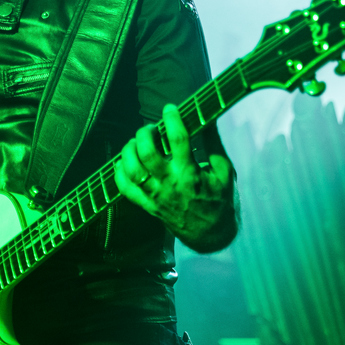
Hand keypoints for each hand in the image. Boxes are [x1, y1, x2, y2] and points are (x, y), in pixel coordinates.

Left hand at [114, 103, 234, 248]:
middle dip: (145, 133)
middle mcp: (170, 185)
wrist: (211, 236)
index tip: (170, 108)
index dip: (172, 120)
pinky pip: (125, 189)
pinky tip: (123, 161)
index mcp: (191, 175)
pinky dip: (118, 173)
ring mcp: (156, 197)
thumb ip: (214, 144)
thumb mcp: (225, 172)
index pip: (178, 140)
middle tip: (151, 127)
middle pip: (148, 153)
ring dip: (129, 150)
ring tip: (136, 141)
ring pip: (132, 170)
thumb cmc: (220, 201)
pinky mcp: (148, 206)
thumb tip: (208, 119)